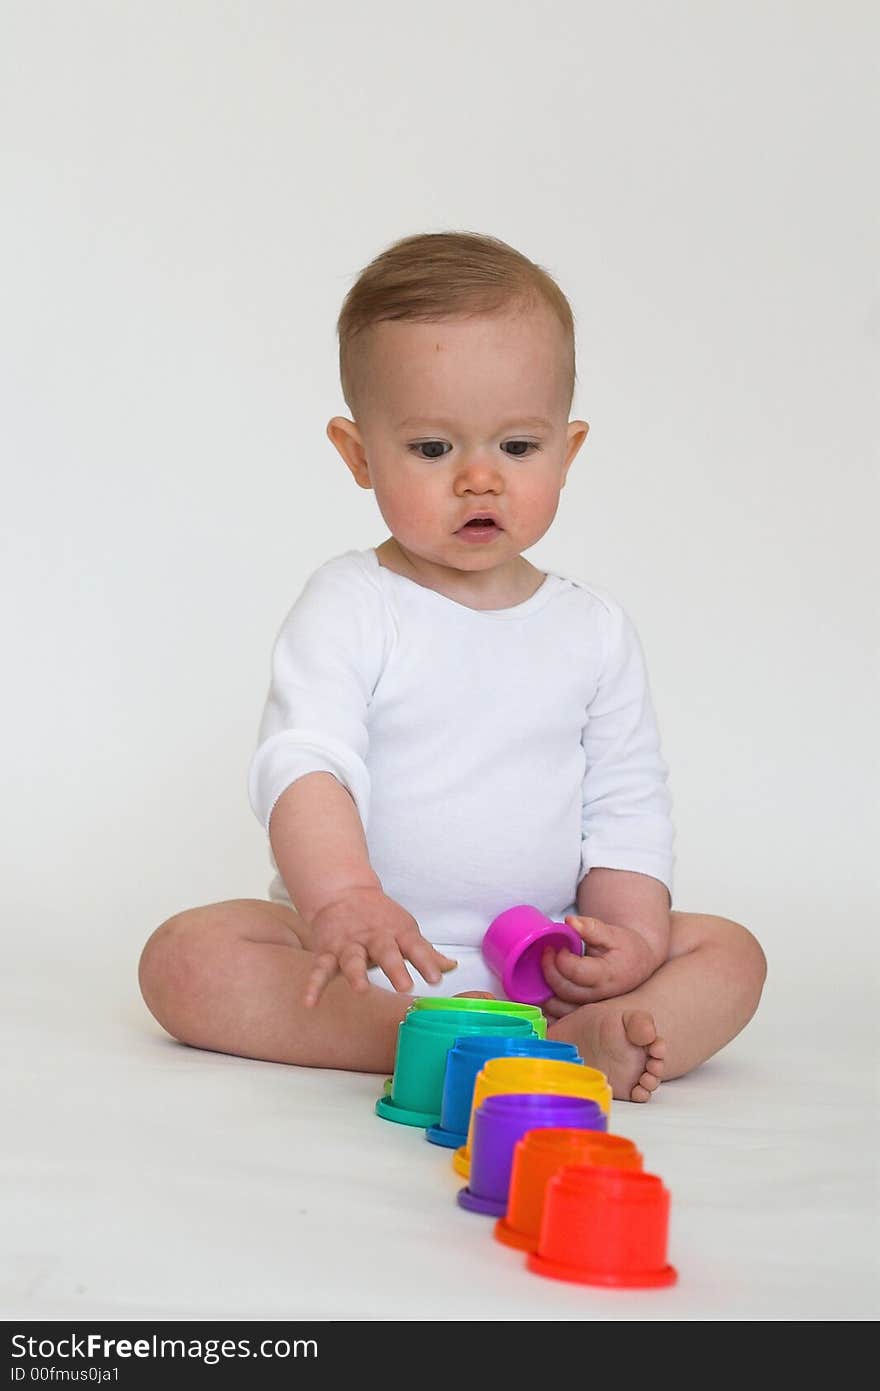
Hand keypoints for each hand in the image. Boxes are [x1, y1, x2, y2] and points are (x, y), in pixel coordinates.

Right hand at [303, 886, 457, 1006]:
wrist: (342, 892)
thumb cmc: (380, 919)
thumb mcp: (405, 931)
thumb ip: (425, 953)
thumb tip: (451, 967)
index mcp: (397, 933)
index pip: (415, 947)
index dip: (426, 962)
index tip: (437, 978)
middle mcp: (373, 938)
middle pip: (385, 952)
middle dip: (395, 968)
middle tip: (405, 986)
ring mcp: (349, 945)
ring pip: (352, 959)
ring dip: (356, 974)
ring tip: (361, 989)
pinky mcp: (327, 952)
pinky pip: (319, 969)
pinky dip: (312, 986)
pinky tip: (308, 1003)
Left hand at [541, 915, 659, 1016]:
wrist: (636, 966)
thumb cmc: (625, 949)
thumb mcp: (613, 933)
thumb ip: (591, 928)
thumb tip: (569, 921)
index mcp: (607, 976)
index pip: (577, 972)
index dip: (562, 958)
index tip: (559, 945)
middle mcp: (598, 996)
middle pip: (565, 990)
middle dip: (549, 969)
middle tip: (547, 951)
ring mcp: (590, 1008)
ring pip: (559, 1006)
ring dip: (544, 988)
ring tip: (544, 967)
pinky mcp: (581, 1013)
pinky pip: (559, 1015)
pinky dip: (547, 1004)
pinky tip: (542, 987)